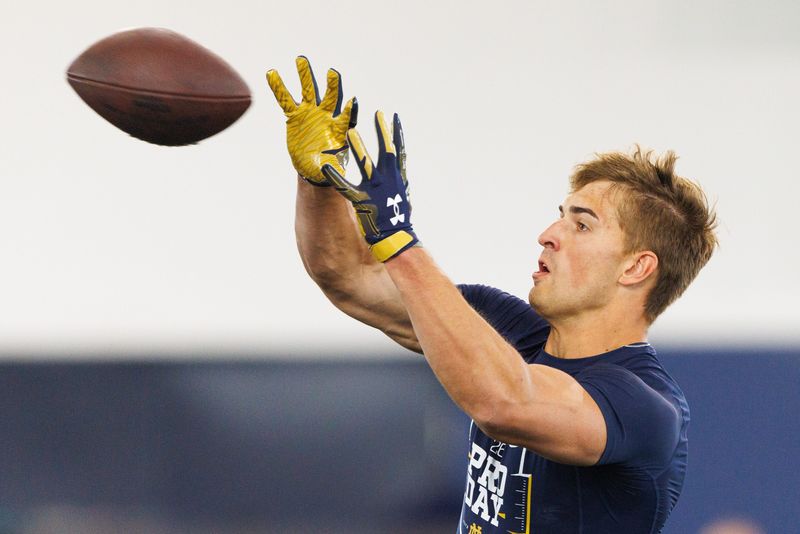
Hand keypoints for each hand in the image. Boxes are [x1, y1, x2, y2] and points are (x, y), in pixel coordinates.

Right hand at [266, 56, 357, 185]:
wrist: (313, 166)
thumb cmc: (328, 168)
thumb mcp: (331, 170)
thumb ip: (331, 167)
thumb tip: (331, 171)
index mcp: (339, 129)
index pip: (347, 117)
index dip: (350, 110)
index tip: (353, 101)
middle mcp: (327, 116)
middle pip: (331, 97)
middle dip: (333, 85)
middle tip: (332, 72)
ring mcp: (311, 113)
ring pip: (309, 91)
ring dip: (306, 76)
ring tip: (301, 59)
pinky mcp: (295, 116)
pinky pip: (286, 99)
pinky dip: (279, 87)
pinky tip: (272, 73)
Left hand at [323, 111, 418, 261]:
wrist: (397, 238)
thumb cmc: (399, 222)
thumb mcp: (402, 200)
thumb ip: (399, 188)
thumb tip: (401, 183)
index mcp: (398, 178)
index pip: (398, 151)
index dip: (396, 133)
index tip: (394, 117)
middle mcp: (388, 179)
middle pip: (385, 151)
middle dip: (381, 131)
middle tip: (377, 114)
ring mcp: (375, 188)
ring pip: (365, 163)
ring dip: (358, 147)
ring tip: (350, 131)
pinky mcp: (361, 199)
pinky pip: (345, 186)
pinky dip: (334, 177)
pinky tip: (325, 167)